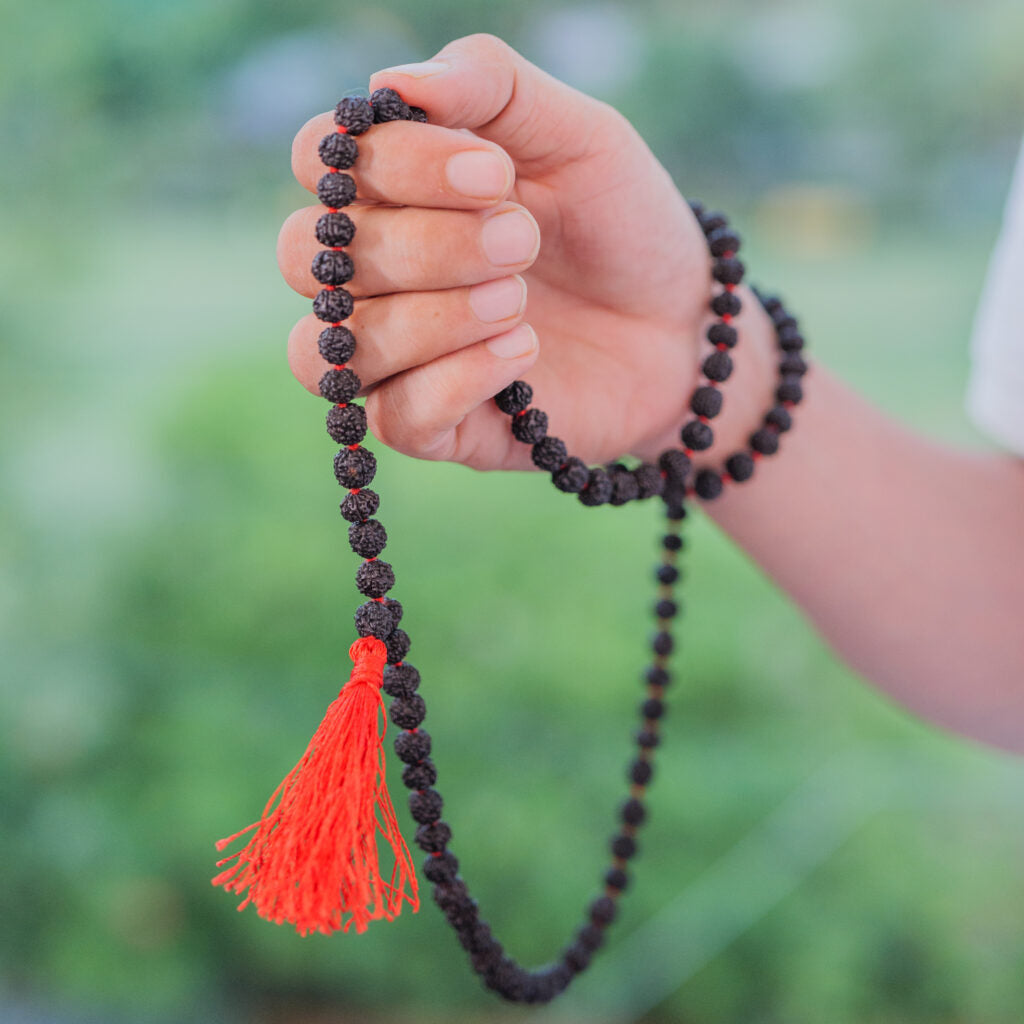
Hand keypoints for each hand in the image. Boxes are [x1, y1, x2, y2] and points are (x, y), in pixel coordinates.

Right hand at [278, 33, 714, 469]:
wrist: (681, 323)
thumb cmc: (619, 224)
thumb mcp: (578, 134)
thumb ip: (492, 87)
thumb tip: (390, 82)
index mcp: (394, 191)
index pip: (322, 164)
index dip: (392, 165)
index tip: (495, 172)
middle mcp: (377, 275)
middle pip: (308, 259)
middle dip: (420, 246)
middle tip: (520, 239)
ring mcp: (400, 357)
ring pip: (336, 348)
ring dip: (429, 320)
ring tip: (518, 300)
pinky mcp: (441, 427)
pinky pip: (397, 419)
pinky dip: (456, 382)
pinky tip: (524, 353)